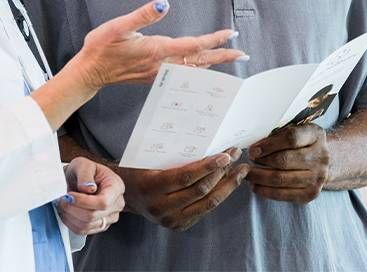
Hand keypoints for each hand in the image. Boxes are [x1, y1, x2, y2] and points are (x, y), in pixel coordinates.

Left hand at [57, 158, 125, 234]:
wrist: (82, 179)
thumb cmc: (84, 171)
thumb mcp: (83, 164)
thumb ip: (85, 174)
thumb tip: (88, 189)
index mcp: (116, 187)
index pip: (103, 202)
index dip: (84, 202)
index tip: (69, 196)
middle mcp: (117, 204)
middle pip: (93, 216)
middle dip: (73, 209)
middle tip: (61, 199)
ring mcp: (109, 217)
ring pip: (87, 225)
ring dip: (70, 216)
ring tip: (63, 204)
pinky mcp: (99, 226)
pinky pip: (83, 231)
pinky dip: (71, 223)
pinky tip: (67, 212)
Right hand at [75, 0, 245, 88]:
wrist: (89, 72)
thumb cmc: (101, 47)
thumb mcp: (118, 26)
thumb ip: (143, 15)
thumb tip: (165, 2)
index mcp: (157, 50)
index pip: (193, 45)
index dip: (214, 39)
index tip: (231, 33)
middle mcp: (161, 64)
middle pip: (199, 61)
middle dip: (222, 56)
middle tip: (243, 53)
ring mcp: (159, 73)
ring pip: (193, 69)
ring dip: (213, 63)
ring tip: (230, 59)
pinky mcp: (154, 76)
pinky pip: (184, 74)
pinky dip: (199, 69)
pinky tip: (203, 67)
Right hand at [119, 148, 248, 230]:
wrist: (125, 195)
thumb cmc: (138, 169)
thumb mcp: (149, 159)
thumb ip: (173, 155)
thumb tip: (206, 140)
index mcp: (152, 187)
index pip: (187, 177)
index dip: (209, 166)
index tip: (226, 155)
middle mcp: (162, 208)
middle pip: (201, 191)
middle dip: (223, 172)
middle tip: (236, 155)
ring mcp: (171, 220)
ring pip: (208, 204)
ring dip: (228, 186)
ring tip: (241, 170)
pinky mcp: (179, 226)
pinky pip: (205, 210)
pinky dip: (219, 195)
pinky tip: (229, 182)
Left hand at [246, 124, 329, 203]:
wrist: (324, 161)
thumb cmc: (303, 143)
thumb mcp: (296, 130)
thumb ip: (279, 135)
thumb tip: (255, 147)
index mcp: (315, 135)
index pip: (291, 138)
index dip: (269, 145)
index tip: (253, 150)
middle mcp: (320, 156)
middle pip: (285, 160)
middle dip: (261, 162)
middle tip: (246, 163)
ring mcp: (318, 177)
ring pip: (282, 179)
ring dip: (260, 178)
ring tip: (247, 175)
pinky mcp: (312, 193)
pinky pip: (284, 195)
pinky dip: (266, 191)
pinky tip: (256, 186)